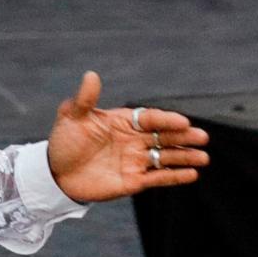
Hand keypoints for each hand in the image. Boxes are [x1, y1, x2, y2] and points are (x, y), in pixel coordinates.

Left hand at [46, 71, 209, 202]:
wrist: (55, 173)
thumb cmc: (64, 142)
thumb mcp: (71, 118)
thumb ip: (84, 100)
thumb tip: (91, 75)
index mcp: (123, 122)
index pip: (150, 119)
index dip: (166, 120)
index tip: (183, 122)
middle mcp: (134, 140)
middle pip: (164, 137)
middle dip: (183, 137)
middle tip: (202, 137)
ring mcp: (135, 161)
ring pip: (165, 157)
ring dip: (184, 156)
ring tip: (202, 157)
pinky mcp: (134, 181)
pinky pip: (158, 178)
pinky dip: (175, 176)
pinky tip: (192, 174)